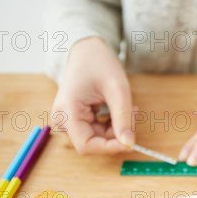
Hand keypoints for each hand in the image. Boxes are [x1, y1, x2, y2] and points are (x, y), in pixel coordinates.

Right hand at [51, 37, 134, 154]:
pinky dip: (111, 124)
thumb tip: (129, 144)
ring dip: (116, 128)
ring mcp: (68, 119)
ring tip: (129, 108)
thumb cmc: (99, 63)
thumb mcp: (117, 89)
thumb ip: (123, 118)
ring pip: (97, 137)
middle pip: (92, 142)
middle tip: (134, 115)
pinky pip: (96, 130)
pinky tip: (119, 109)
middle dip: (116, 134)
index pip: (86, 145)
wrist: (87, 49)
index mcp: (67, 112)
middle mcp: (63, 119)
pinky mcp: (75, 118)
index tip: (131, 142)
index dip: (109, 148)